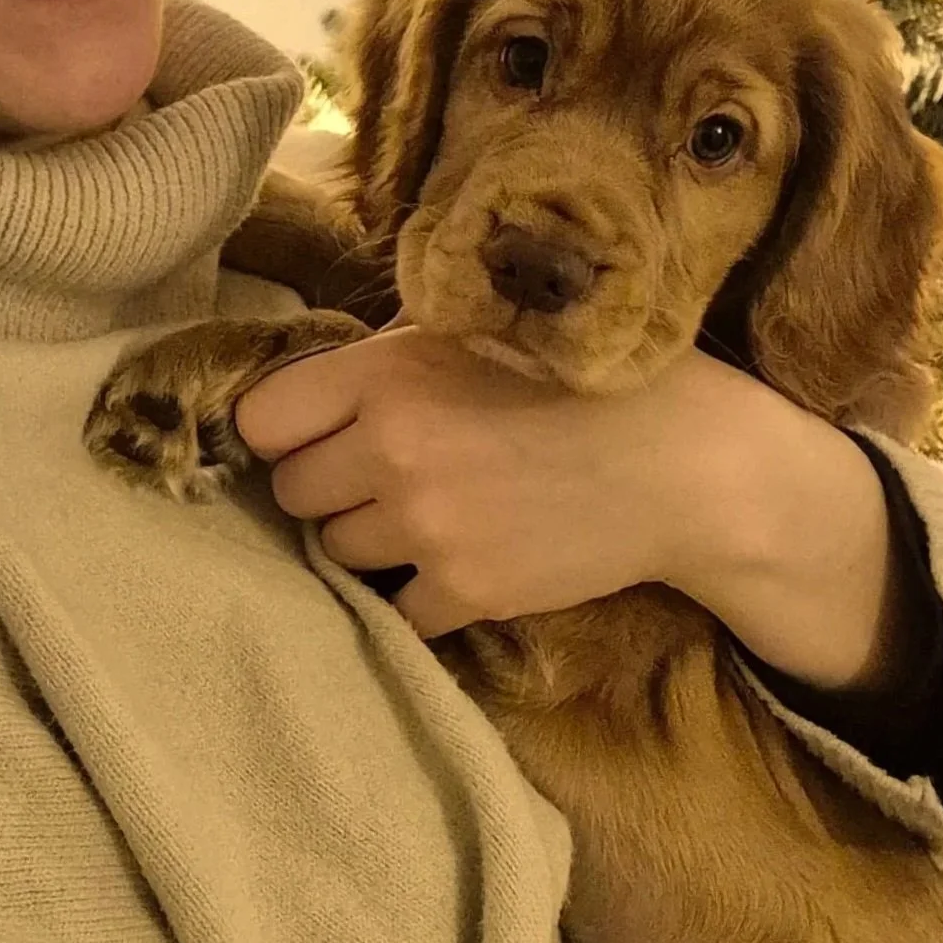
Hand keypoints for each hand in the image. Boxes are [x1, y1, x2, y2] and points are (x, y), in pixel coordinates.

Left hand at [233, 322, 715, 638]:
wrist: (680, 461)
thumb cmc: (579, 379)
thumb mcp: (474, 334)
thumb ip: (387, 362)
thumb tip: (312, 393)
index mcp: (387, 374)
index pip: (261, 420)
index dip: (285, 428)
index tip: (316, 432)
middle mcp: (392, 449)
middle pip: (293, 491)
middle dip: (328, 484)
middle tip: (384, 472)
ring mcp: (427, 527)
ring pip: (336, 551)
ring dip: (372, 537)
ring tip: (433, 510)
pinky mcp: (465, 591)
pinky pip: (394, 608)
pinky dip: (419, 592)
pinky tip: (466, 554)